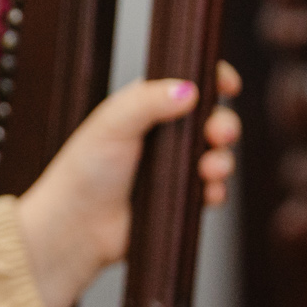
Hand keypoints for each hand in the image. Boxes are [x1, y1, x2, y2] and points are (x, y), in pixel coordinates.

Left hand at [14, 60, 242, 306]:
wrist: (76, 228)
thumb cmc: (84, 171)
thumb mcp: (112, 124)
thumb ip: (148, 101)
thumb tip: (189, 89)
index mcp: (146, 106)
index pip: (189, 82)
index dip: (214, 79)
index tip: (229, 85)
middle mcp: (164, 133)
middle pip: (213, 119)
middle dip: (224, 125)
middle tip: (218, 135)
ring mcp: (174, 166)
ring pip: (217, 154)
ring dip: (223, 160)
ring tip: (209, 170)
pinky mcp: (180, 197)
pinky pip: (213, 189)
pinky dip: (216, 190)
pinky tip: (207, 194)